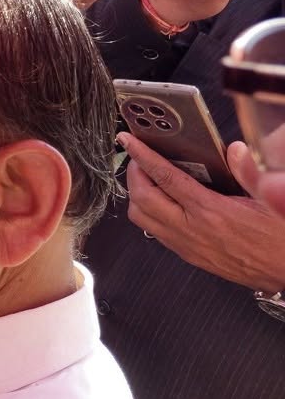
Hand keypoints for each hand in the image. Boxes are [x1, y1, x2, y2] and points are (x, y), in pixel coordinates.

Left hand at [120, 132, 284, 291]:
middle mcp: (193, 230)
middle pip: (142, 199)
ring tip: (146, 179)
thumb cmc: (281, 241)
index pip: (165, 177)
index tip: (129, 141)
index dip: (142, 156)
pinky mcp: (191, 257)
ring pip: (143, 219)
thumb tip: (235, 151)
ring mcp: (188, 246)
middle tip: (138, 159)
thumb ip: (249, 174)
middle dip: (133, 174)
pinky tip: (161, 204)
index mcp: (211, 212)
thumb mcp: (270, 201)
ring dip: (137, 196)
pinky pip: (156, 233)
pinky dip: (149, 214)